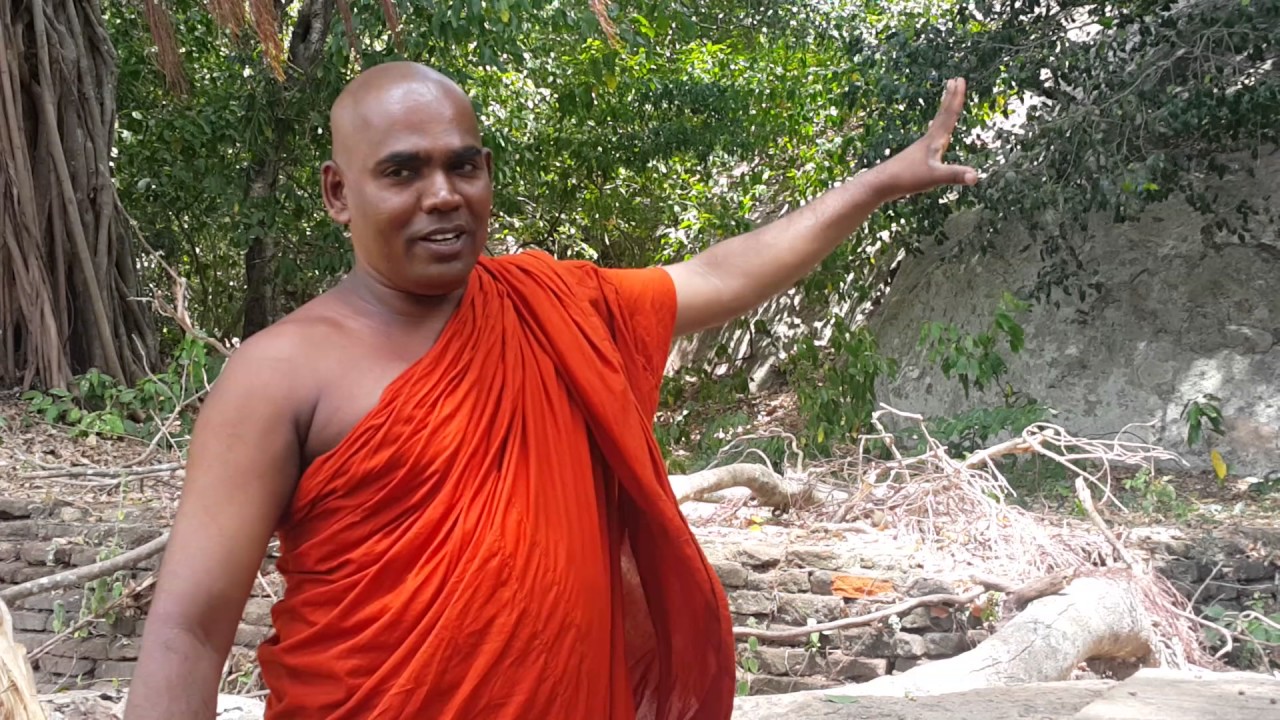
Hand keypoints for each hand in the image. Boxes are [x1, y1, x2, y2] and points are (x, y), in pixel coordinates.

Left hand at [871, 77, 978, 201]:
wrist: (880, 184)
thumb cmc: (906, 178)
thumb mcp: (934, 177)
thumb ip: (955, 175)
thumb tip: (976, 177)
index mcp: (934, 140)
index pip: (948, 114)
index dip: (956, 97)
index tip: (960, 79)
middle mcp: (928, 140)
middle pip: (942, 114)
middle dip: (950, 97)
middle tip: (954, 79)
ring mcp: (921, 148)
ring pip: (936, 124)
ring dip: (943, 111)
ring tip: (947, 101)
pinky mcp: (916, 157)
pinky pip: (932, 138)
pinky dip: (937, 130)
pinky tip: (935, 137)